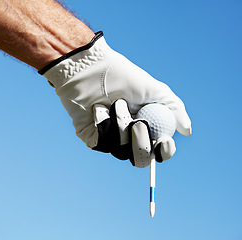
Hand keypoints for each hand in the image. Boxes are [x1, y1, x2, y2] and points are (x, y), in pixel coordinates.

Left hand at [39, 32, 190, 166]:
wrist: (92, 68)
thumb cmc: (123, 76)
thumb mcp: (154, 89)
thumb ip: (174, 109)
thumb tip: (187, 131)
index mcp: (145, 126)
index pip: (157, 149)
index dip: (163, 151)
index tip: (164, 142)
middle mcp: (128, 135)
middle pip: (140, 157)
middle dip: (141, 141)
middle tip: (138, 122)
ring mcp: (109, 138)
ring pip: (121, 150)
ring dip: (121, 123)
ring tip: (115, 102)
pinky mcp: (91, 137)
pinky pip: (102, 142)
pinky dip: (103, 122)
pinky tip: (97, 107)